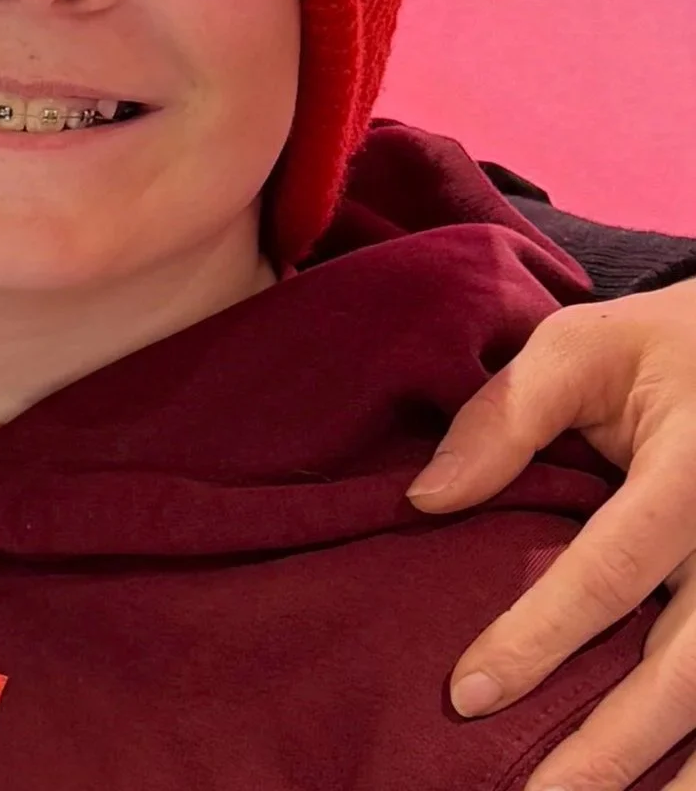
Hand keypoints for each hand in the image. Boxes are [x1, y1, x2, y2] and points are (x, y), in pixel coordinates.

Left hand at [407, 277, 695, 790]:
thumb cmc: (662, 349)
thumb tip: (426, 501)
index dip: (537, 638)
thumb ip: (505, 416)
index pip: (608, 572)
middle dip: (610, 747)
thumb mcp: (582, 348)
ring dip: (674, 776)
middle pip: (684, 671)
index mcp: (690, 474)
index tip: (466, 695)